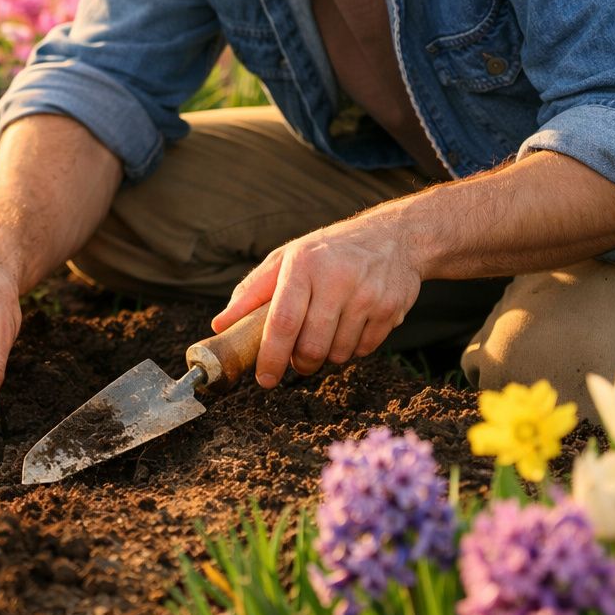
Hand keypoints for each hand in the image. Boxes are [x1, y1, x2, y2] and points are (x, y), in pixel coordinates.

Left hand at [209, 217, 421, 386]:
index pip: (283, 321)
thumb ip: (252, 292)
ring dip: (326, 356)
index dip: (271, 356)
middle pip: (311, 346)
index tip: (264, 378)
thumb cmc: (328, 251)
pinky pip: (363, 351)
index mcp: (305, 264)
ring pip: (338, 354)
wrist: (393, 236)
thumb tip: (220, 326)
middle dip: (299, 363)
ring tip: (325, 333)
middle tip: (297, 358)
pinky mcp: (391, 309)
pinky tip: (349, 327)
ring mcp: (368, 295)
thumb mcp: (287, 258)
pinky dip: (351, 350)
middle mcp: (338, 279)